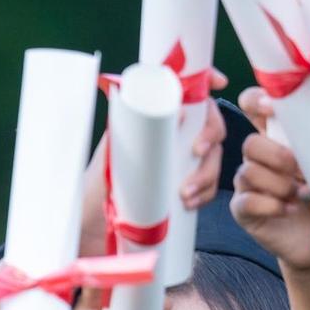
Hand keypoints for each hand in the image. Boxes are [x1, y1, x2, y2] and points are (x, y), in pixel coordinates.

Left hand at [79, 71, 230, 256]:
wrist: (90, 228)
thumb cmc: (94, 187)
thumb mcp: (111, 153)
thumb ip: (133, 129)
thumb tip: (176, 112)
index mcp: (151, 120)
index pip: (183, 92)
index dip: (206, 81)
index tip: (219, 82)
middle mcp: (168, 137)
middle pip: (207, 122)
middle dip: (211, 134)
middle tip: (198, 150)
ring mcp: (178, 162)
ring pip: (211, 156)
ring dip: (206, 173)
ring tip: (185, 193)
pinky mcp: (183, 188)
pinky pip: (207, 186)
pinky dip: (204, 194)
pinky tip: (191, 203)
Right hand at [238, 87, 309, 309]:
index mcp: (277, 139)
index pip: (254, 107)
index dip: (256, 101)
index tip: (272, 106)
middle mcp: (258, 160)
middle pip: (250, 143)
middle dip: (278, 156)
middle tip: (302, 172)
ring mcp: (248, 186)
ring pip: (248, 172)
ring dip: (279, 184)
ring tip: (301, 197)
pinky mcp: (244, 212)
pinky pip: (247, 201)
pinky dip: (270, 205)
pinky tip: (289, 210)